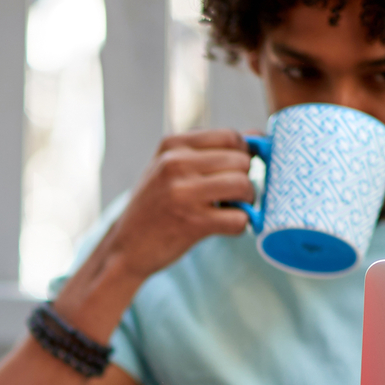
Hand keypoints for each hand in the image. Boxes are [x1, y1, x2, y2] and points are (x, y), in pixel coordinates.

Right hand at [98, 130, 257, 282]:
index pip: (231, 136)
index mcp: (172, 145)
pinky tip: (225, 226)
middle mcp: (175, 164)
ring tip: (232, 208)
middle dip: (245, 178)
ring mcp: (183, 193)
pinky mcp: (192, 223)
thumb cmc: (155, 205)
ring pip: (244, 185)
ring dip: (247, 201)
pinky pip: (239, 218)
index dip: (243, 154)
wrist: (125, 248)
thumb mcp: (169, 167)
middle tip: (233, 195)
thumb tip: (259, 137)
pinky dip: (240, 224)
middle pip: (241, 161)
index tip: (235, 170)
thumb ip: (208, 150)